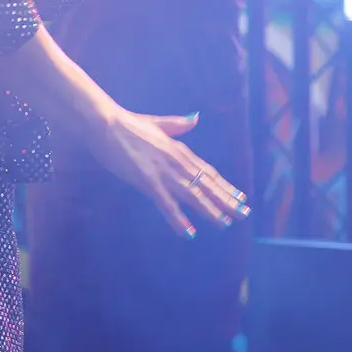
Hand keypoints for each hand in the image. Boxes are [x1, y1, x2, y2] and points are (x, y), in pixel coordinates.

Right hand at [87, 108, 248, 238]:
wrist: (107, 123)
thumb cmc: (129, 124)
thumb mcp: (158, 123)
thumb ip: (178, 124)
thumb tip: (196, 118)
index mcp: (180, 150)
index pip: (208, 172)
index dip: (225, 186)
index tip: (240, 197)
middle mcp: (177, 162)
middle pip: (206, 185)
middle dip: (226, 200)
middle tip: (244, 214)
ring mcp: (164, 172)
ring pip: (193, 195)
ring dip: (210, 210)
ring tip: (225, 223)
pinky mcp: (148, 181)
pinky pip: (166, 204)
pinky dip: (178, 219)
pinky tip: (189, 233)